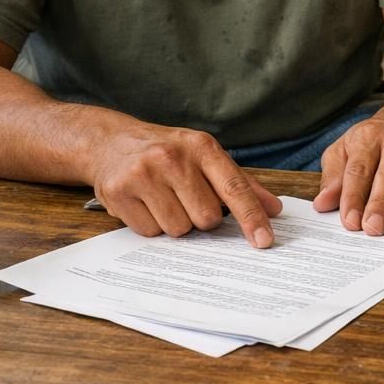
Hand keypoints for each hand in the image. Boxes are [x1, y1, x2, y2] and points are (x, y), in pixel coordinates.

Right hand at [89, 125, 281, 247]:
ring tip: (164, 199)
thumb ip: (240, 183)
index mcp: (201, 147)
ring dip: (176, 223)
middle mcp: (172, 158)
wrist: (109, 142)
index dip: (251, 217)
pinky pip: (150, 232)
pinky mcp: (119, 193)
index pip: (234, 187)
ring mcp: (143, 175)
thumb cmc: (167, 152)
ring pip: (179, 229)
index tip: (264, 241)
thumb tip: (273, 209)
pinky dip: (152, 225)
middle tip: (188, 199)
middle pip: (207, 218)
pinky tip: (145, 203)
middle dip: (202, 218)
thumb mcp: (204, 156)